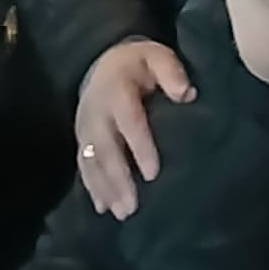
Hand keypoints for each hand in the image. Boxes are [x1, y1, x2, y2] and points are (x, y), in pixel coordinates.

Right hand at [74, 35, 193, 216]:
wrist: (103, 62)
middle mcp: (97, 112)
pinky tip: (103, 208)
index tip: (152, 173)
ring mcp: (85, 128)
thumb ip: (171, 72)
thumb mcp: (157, 56)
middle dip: (118, 179)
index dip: (139, 147)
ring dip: (105, 189)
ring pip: (92, 162)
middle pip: (105, 149)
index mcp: (117, 92)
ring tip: (121, 213)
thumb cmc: (138, 64)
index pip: (129, 122)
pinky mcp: (81, 139)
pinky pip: (83, 166)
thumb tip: (187, 94)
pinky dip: (92, 188)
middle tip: (132, 206)